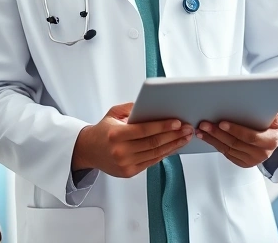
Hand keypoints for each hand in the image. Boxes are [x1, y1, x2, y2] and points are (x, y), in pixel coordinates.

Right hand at [71, 102, 192, 177]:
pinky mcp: (129, 172)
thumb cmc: (103, 129)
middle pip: (153, 143)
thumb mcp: (114, 113)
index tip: (178, 121)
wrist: (88, 151)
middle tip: (188, 128)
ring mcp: (125, 164)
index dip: (163, 126)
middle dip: (174, 135)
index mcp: (115, 134)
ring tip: (185, 137)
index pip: (144, 130)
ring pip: (155, 154)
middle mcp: (120, 151)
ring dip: (173, 145)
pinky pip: (151, 161)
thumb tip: (154, 104)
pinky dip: (165, 153)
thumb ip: (132, 108)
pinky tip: (174, 146)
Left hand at [196, 112, 277, 167]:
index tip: (222, 123)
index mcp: (271, 141)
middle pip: (235, 143)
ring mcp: (251, 160)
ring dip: (212, 139)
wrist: (274, 139)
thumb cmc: (273, 126)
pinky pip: (226, 153)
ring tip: (201, 129)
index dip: (235, 130)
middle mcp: (262, 153)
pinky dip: (215, 144)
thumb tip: (266, 110)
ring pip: (228, 149)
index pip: (251, 137)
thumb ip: (272, 115)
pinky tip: (206, 137)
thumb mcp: (277, 118)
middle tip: (205, 124)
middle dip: (218, 133)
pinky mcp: (243, 162)